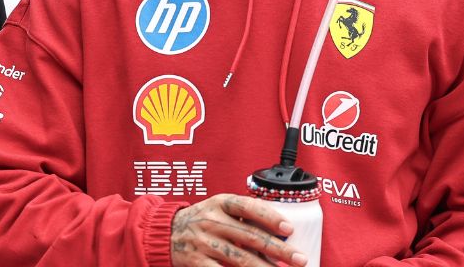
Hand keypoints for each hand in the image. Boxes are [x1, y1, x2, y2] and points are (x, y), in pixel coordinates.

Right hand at [169, 193, 305, 266]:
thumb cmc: (201, 219)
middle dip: (278, 249)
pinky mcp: (196, 261)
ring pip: (240, 258)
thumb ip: (243, 216)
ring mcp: (203, 242)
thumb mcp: (218, 208)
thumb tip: (279, 231)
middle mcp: (211, 221)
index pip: (247, 207)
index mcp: (219, 203)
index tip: (289, 228)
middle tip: (299, 259)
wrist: (165, 232)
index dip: (269, 217)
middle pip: (250, 236)